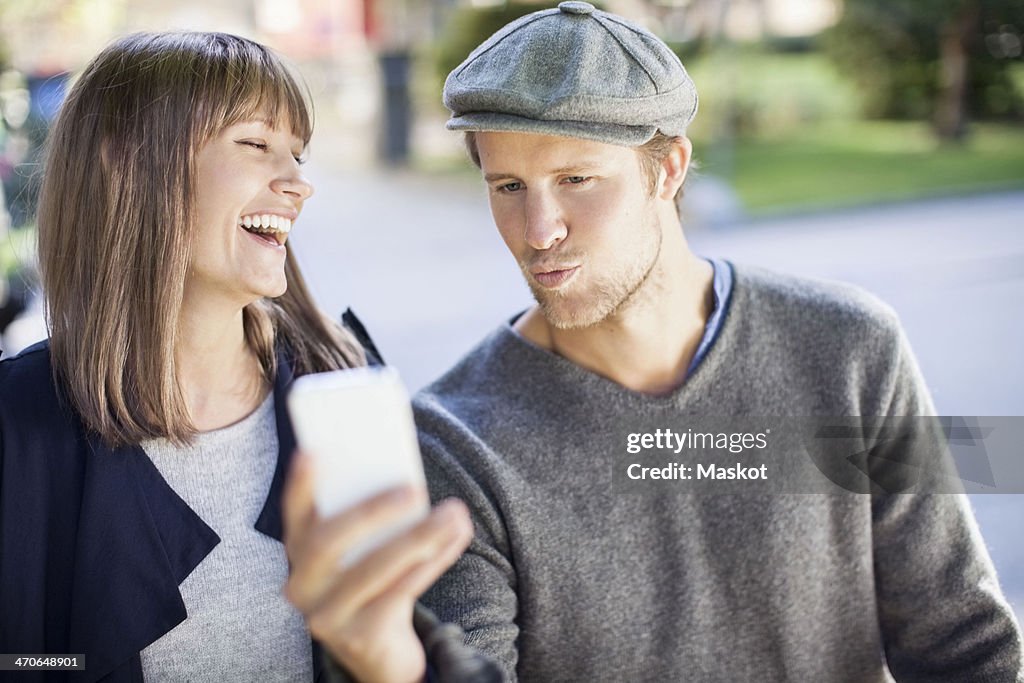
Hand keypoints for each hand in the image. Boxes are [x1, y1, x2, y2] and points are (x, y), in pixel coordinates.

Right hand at [283, 451, 472, 682]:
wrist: (382, 651)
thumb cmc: (376, 582)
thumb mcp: (365, 551)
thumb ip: (371, 521)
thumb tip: (406, 483)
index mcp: (300, 554)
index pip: (294, 516)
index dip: (299, 486)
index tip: (311, 453)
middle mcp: (302, 586)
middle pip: (327, 543)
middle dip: (371, 512)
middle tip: (414, 489)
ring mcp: (327, 616)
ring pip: (372, 569)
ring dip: (419, 537)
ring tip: (454, 513)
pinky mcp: (360, 638)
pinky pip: (399, 593)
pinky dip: (431, 562)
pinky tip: (453, 541)